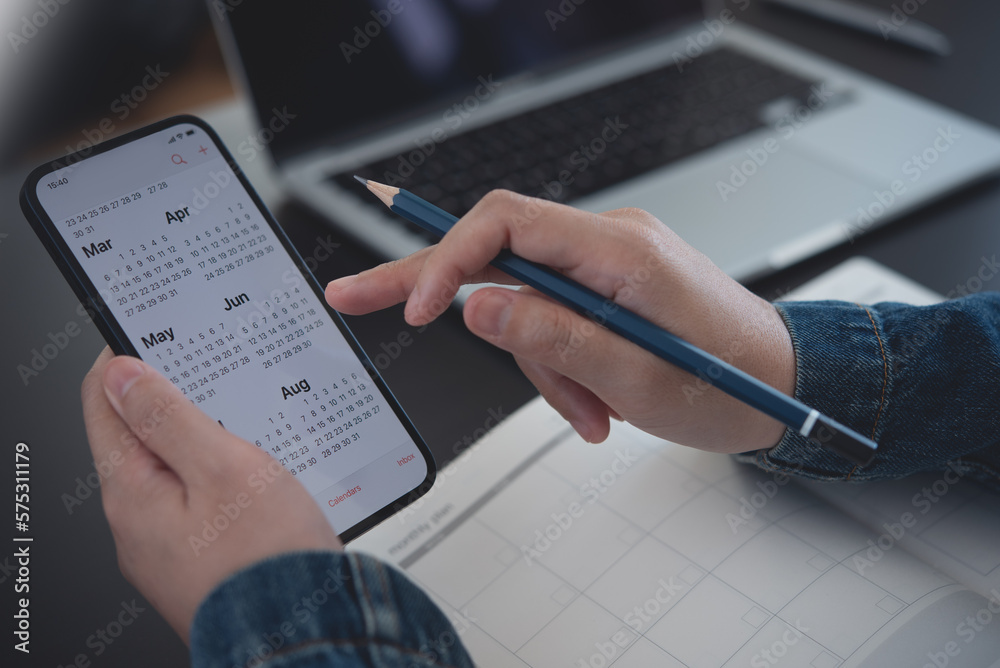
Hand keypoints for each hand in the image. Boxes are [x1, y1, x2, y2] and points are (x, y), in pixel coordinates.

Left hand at [81, 348, 341, 643]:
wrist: (304, 633)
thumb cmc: (266, 560)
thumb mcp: (222, 467)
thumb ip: (168, 417)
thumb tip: (124, 374)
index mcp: (131, 493)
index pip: (103, 404)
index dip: (124, 358)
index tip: (152, 329)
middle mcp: (138, 523)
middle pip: (136, 435)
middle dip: (169, 395)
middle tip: (209, 365)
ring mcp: (168, 544)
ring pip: (172, 468)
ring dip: (200, 434)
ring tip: (241, 413)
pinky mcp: (201, 556)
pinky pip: (198, 499)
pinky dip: (219, 471)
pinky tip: (255, 467)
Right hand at [326, 190, 794, 452]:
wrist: (784, 386)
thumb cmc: (731, 383)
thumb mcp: (635, 375)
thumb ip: (552, 337)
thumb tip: (477, 308)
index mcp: (618, 248)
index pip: (506, 222)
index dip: (449, 259)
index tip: (418, 309)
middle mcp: (607, 243)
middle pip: (495, 253)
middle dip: (433, 287)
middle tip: (357, 297)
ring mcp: (606, 266)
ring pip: (526, 309)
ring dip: (544, 370)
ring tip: (591, 416)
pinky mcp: (608, 290)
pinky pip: (555, 323)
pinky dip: (563, 369)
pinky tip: (597, 406)